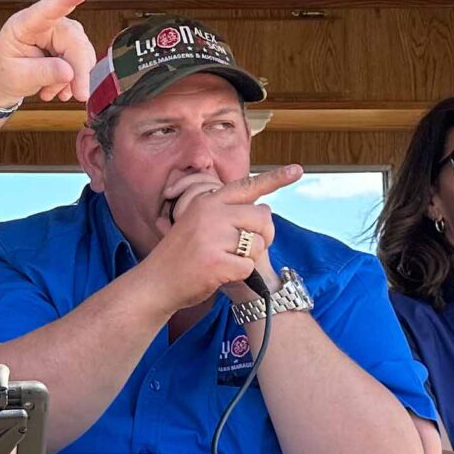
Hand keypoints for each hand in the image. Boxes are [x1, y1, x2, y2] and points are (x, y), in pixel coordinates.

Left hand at [0, 0, 98, 110]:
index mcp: (24, 24)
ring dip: (72, 78)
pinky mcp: (69, 44)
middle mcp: (45, 23)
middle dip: (79, 71)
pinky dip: (74, 79)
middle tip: (79, 95)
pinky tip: (57, 89)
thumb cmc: (3, 72)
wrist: (0, 79)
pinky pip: (82, 61)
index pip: (48, 8)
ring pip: (82, 53)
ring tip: (50, 91)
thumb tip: (69, 72)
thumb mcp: (17, 77)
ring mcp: (60, 33)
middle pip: (74, 42)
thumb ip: (42, 73)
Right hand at [141, 166, 300, 308]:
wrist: (155, 283)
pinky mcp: (217, 262)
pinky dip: (240, 275)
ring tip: (225, 262)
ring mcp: (213, 238)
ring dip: (248, 258)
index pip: (247, 186)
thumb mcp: (197, 224)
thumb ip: (225, 214)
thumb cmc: (182, 255)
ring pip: (257, 244)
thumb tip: (263, 211)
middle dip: (264, 236)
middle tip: (248, 248)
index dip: (275, 178)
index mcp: (208, 202)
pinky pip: (248, 266)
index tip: (297, 170)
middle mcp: (211, 214)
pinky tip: (220, 274)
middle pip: (262, 218)